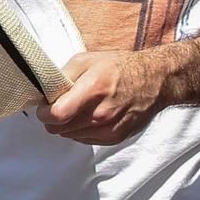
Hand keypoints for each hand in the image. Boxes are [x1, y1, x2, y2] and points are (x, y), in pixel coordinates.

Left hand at [41, 49, 173, 146]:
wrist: (155, 80)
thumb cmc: (120, 67)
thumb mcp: (86, 60)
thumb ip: (62, 76)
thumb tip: (44, 91)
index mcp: (93, 90)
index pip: (56, 115)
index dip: (44, 112)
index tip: (44, 106)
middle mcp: (101, 114)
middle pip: (60, 129)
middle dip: (54, 118)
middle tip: (59, 105)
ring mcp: (109, 129)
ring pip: (70, 136)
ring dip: (67, 125)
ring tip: (77, 108)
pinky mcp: (115, 138)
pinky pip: (85, 140)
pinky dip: (81, 130)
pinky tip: (88, 116)